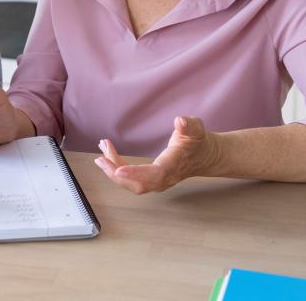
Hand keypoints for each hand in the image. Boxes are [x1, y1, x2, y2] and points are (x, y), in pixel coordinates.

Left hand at [94, 116, 218, 194]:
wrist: (204, 156)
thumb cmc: (198, 142)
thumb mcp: (197, 129)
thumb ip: (190, 125)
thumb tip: (180, 121)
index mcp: (174, 165)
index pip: (155, 173)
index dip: (137, 173)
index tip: (119, 170)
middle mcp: (165, 178)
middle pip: (138, 184)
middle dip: (116, 173)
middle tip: (100, 158)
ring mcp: (158, 182)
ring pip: (132, 184)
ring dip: (114, 170)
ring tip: (102, 150)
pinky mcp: (151, 180)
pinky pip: (132, 180)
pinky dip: (117, 169)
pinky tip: (108, 155)